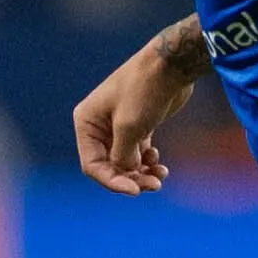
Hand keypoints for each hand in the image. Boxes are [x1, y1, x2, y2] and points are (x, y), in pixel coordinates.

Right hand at [72, 40, 200, 194]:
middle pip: (109, 165)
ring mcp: (117, 126)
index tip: (134, 190)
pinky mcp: (137, 125)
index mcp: (86, 122)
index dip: (112, 181)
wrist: (171, 66)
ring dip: (142, 173)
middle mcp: (98, 125)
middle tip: (154, 185)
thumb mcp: (129, 128)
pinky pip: (137, 153)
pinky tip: (159, 163)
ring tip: (160, 175)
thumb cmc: (145, 91)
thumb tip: (125, 171)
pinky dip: (147, 162)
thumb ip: (122, 156)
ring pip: (125, 161)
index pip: (91, 164)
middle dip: (131, 178)